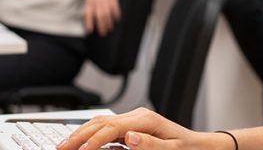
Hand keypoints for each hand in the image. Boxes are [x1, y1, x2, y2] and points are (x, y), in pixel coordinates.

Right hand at [57, 107, 227, 149]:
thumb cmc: (189, 149)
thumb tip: (128, 138)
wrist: (202, 146)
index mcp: (146, 120)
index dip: (92, 140)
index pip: (111, 128)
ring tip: (65, 145)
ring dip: (82, 133)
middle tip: (60, 148)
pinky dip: (92, 133)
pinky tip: (82, 142)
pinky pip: (108, 127)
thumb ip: (150, 145)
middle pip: (101, 122)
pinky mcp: (133, 126)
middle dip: (79, 135)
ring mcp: (135, 119)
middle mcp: (138, 116)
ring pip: (101, 122)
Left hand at [84, 0, 120, 36]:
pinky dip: (116, 16)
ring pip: (108, 15)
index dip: (89, 23)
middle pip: (100, 17)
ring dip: (109, 24)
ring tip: (110, 29)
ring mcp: (106, 0)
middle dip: (101, 27)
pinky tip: (116, 20)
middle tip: (103, 34)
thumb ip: (88, 6)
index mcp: (90, 1)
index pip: (88, 14)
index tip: (90, 31)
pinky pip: (115, 9)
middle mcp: (97, 1)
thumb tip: (86, 18)